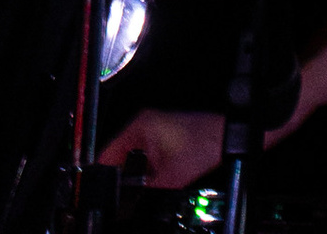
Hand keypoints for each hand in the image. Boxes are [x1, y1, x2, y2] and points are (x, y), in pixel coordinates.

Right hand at [98, 112, 224, 190]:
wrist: (224, 138)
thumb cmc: (202, 146)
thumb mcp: (167, 178)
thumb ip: (142, 191)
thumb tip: (126, 201)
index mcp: (139, 127)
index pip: (107, 153)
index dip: (104, 175)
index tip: (102, 191)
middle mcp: (143, 124)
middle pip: (118, 156)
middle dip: (120, 176)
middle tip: (122, 194)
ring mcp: (153, 128)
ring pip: (131, 157)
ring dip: (133, 173)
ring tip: (138, 188)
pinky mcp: (161, 134)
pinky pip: (143, 154)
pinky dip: (144, 167)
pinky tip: (150, 179)